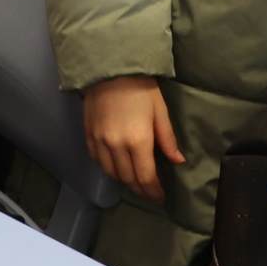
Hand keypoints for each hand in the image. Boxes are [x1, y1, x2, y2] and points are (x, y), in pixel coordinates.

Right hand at [84, 75, 184, 202]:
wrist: (110, 68)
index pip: (145, 177)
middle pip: (128, 179)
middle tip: (149, 192)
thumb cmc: (141, 88)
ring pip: (111, 173)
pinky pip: (97, 160)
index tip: (160, 197)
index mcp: (138, 141)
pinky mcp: (89, 135)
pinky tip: (116, 166)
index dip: (153, 191)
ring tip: (134, 181)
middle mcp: (117, 146)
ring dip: (124, 181)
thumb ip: (167, 139)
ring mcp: (100, 142)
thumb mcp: (160, 111)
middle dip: (140, 189)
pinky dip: (108, 168)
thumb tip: (178, 161)